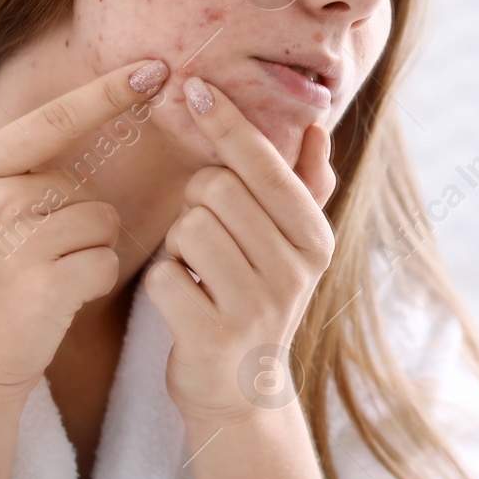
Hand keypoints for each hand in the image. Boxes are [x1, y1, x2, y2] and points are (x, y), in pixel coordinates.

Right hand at [0, 58, 166, 398]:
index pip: (56, 118)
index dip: (109, 92)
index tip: (157, 67)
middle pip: (87, 187)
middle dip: (79, 223)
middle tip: (34, 259)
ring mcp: (15, 241)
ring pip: (103, 224)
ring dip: (88, 253)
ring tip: (45, 278)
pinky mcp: (45, 282)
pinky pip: (106, 261)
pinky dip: (93, 283)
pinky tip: (57, 300)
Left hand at [144, 77, 336, 427]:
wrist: (242, 392)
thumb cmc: (256, 297)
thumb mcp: (291, 244)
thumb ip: (303, 183)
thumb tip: (316, 123)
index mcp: (314, 236)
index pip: (264, 163)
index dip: (226, 122)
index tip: (193, 87)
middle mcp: (295, 268)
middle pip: (216, 188)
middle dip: (197, 203)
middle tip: (208, 235)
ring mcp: (258, 304)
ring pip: (187, 228)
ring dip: (179, 248)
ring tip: (200, 274)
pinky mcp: (216, 336)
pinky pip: (164, 275)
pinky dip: (162, 285)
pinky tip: (184, 304)